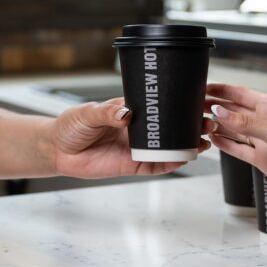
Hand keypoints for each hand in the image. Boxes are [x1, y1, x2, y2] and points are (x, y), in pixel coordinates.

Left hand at [50, 98, 214, 178]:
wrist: (57, 150)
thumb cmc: (71, 125)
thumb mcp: (87, 113)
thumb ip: (106, 112)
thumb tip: (126, 114)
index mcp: (131, 111)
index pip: (160, 105)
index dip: (179, 103)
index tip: (198, 101)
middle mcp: (138, 128)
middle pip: (171, 126)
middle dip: (192, 125)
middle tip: (208, 123)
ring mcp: (137, 147)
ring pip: (169, 146)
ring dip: (187, 144)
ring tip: (204, 141)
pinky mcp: (132, 164)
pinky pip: (157, 165)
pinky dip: (172, 163)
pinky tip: (185, 159)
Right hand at [206, 83, 266, 201]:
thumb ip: (245, 124)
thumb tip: (220, 112)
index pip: (240, 94)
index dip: (222, 90)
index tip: (204, 87)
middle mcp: (263, 122)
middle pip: (233, 112)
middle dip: (215, 107)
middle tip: (195, 105)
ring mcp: (261, 140)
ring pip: (233, 130)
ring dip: (217, 126)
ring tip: (198, 122)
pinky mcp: (260, 158)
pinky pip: (237, 149)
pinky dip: (225, 145)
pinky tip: (213, 140)